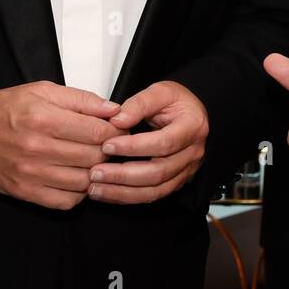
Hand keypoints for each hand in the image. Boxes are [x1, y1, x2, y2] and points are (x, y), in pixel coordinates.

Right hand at [0, 81, 123, 209]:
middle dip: (109, 151)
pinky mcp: (26, 192)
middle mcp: (37, 147)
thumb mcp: (42, 91)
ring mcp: (31, 173)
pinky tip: (76, 178)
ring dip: (95, 172)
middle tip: (110, 145)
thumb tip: (113, 109)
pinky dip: (78, 192)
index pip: (97, 131)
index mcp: (43, 118)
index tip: (118, 129)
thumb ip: (81, 99)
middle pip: (93, 156)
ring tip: (93, 160)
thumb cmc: (5, 109)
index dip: (115, 130)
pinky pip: (66, 201)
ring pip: (84, 180)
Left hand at [85, 80, 208, 203]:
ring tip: (95, 187)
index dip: (134, 147)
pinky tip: (107, 193)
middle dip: (123, 175)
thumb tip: (117, 120)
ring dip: (122, 192)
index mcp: (192, 127)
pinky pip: (152, 195)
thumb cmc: (176, 102)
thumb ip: (138, 103)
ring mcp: (186, 171)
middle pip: (158, 172)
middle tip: (95, 172)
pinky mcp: (176, 182)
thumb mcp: (160, 91)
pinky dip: (127, 197)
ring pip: (155, 190)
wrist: (190, 113)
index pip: (164, 142)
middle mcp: (193, 153)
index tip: (107, 145)